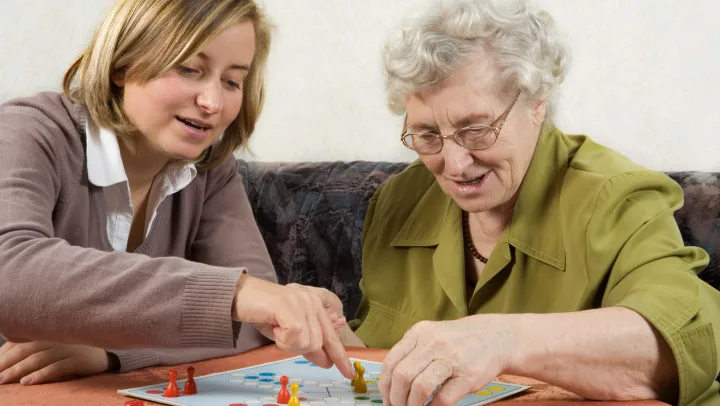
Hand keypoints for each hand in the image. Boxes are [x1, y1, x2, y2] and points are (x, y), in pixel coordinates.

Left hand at [0, 341, 107, 384]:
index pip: (18, 342)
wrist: (104, 353)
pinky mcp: (79, 360)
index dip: (3, 355)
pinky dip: (41, 374)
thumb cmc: (71, 350)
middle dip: (7, 364)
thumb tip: (3, 361)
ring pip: (39, 358)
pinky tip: (28, 382)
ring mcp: (67, 348)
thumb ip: (30, 349)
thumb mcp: (51, 346)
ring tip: (4, 380)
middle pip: (26, 350)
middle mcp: (56, 337)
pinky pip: (57, 367)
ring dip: (19, 370)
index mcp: (46, 333)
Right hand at [233, 274, 354, 378]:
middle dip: (300, 348)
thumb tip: (327, 359)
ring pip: (307, 342)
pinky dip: (281, 338)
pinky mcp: (288, 306)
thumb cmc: (264, 313)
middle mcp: (313, 302)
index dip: (340, 356)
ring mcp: (302, 303)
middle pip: (319, 344)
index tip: (348, 373)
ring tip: (277, 328)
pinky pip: (294, 336)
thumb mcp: (289, 332)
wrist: (241, 295)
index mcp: (316, 306)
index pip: (332, 336)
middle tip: (283, 336)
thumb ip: (308, 342)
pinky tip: (274, 326)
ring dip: (288, 343)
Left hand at [379, 316, 516, 405]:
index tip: (387, 398)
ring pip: (420, 388)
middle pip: (402, 376)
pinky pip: (442, 399)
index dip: (384, 385)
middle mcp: (433, 343)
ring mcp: (451, 359)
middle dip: (396, 398)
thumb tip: (390, 381)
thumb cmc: (458, 341)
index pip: (391, 361)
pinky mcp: (467, 376)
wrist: (495, 337)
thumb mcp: (431, 335)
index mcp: (419, 332)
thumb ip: (411, 352)